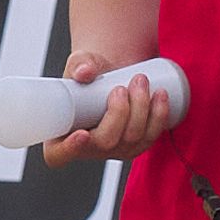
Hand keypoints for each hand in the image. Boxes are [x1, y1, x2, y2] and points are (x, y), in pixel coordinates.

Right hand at [27, 49, 177, 169]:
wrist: (111, 71)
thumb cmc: (89, 73)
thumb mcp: (78, 65)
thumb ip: (79, 64)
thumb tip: (86, 71)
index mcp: (60, 136)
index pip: (58, 155)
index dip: (69, 150)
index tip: (82, 133)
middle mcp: (88, 149)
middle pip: (106, 143)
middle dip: (119, 114)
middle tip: (121, 88)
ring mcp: (114, 149)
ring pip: (132, 140)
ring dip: (141, 110)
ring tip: (141, 80)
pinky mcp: (135, 144)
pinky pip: (150, 138)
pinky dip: (158, 117)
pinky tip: (160, 96)